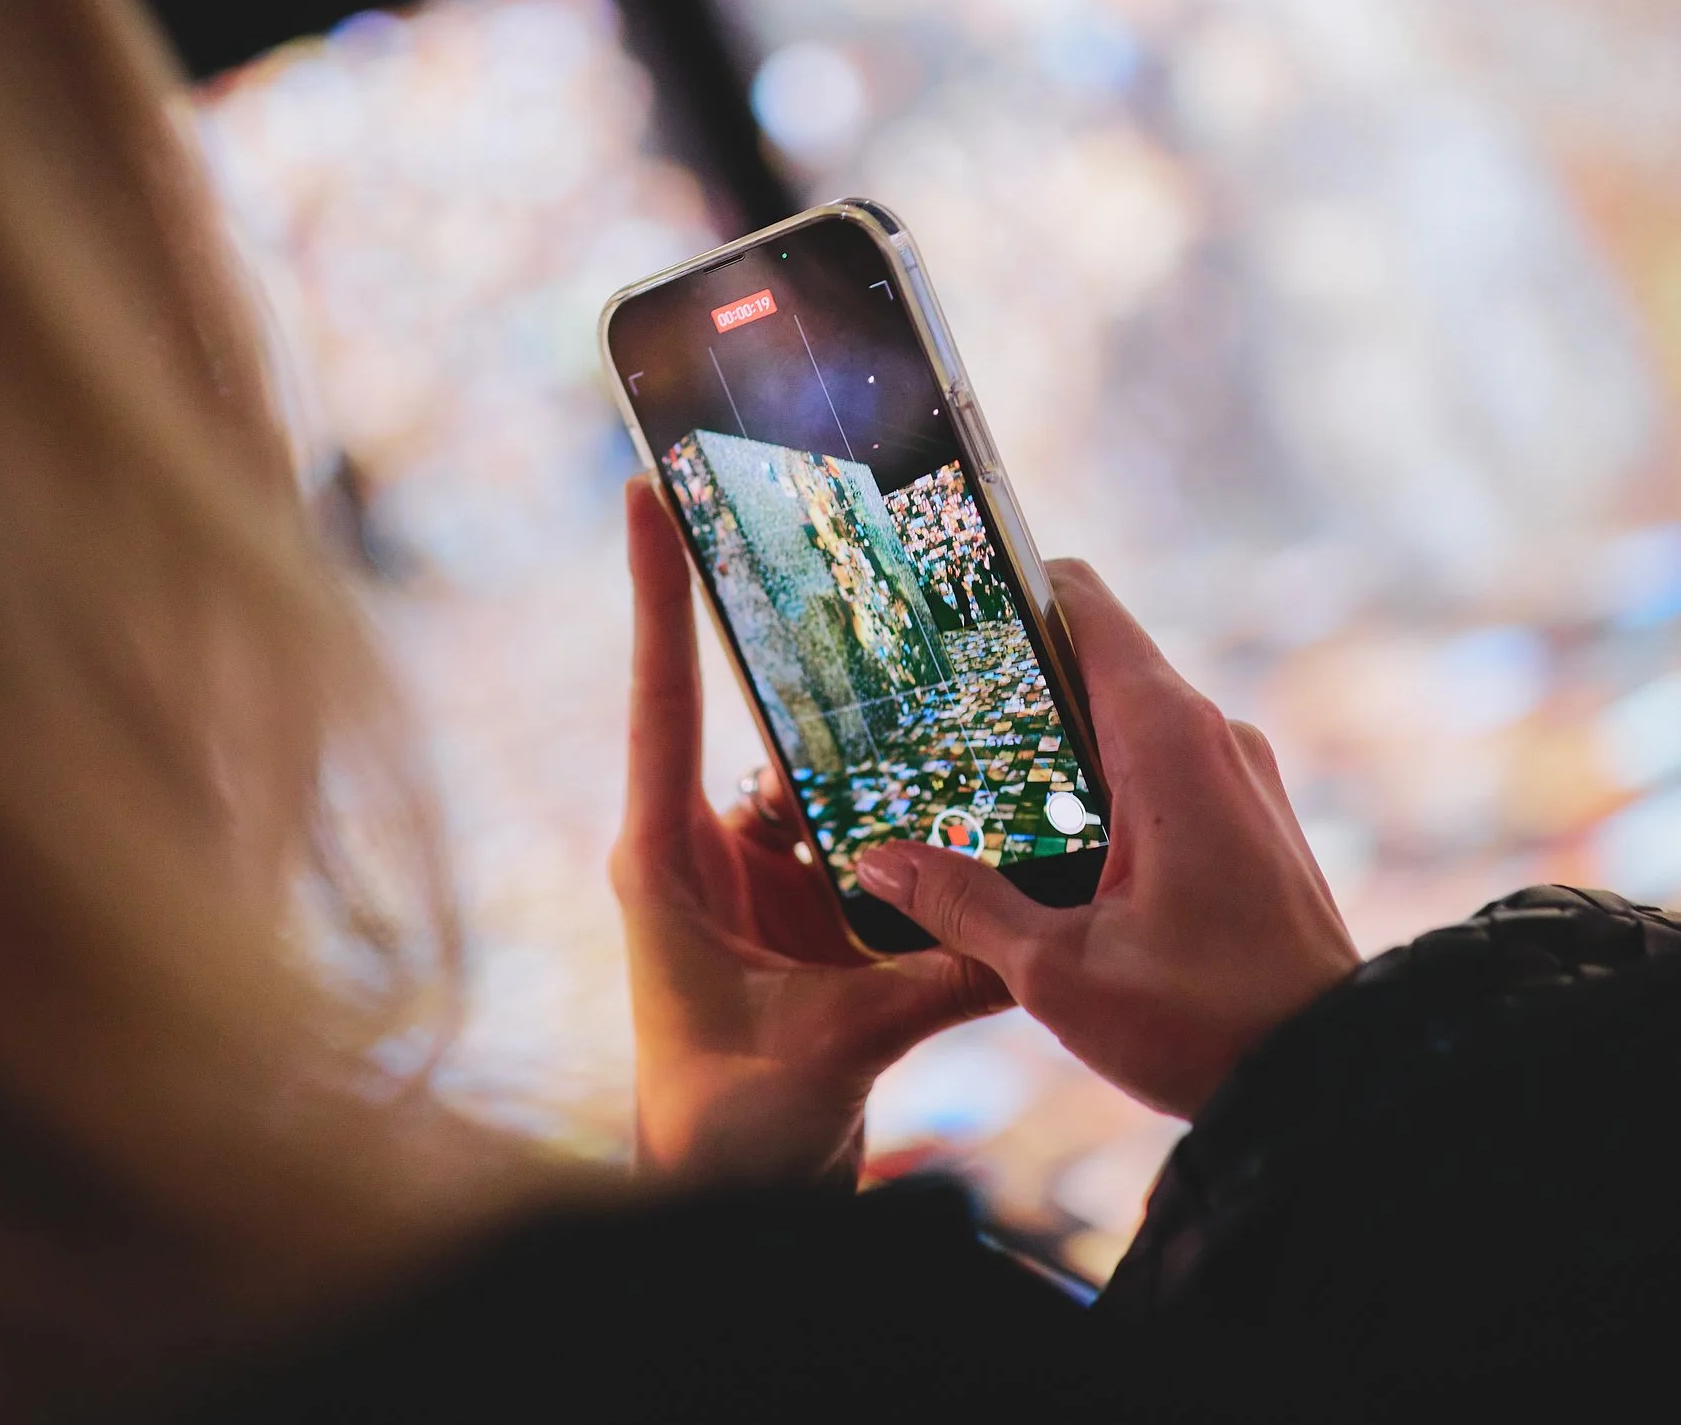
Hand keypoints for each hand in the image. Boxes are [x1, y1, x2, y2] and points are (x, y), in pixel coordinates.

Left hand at [612, 477, 1010, 1183]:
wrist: (732, 1190)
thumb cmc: (731, 1127)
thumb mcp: (838, 1044)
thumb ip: (936, 982)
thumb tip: (1037, 935)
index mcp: (666, 858)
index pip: (661, 699)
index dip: (655, 592)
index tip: (643, 489)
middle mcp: (703, 847)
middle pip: (757, 715)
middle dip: (809, 646)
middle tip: (848, 549)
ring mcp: (755, 871)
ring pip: (826, 771)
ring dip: (883, 743)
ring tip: (950, 673)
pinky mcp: (804, 903)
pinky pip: (862, 829)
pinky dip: (910, 812)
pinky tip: (973, 783)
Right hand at [852, 560, 1358, 1118]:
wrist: (1332, 1078)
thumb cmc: (1207, 1024)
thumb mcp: (1059, 973)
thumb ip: (964, 903)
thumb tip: (876, 862)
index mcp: (1170, 740)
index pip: (1081, 604)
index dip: (1006, 589)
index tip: (938, 609)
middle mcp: (1213, 735)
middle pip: (1093, 659)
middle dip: (1008, 682)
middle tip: (920, 713)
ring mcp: (1238, 774)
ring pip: (1123, 719)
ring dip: (1049, 742)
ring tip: (961, 782)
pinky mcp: (1248, 817)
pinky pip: (1159, 768)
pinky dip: (1095, 782)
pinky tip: (1036, 839)